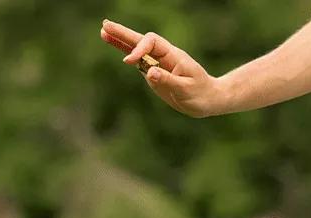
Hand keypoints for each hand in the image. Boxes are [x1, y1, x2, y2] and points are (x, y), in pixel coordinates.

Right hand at [100, 19, 224, 117]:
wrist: (207, 100)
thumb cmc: (200, 94)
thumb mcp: (186, 89)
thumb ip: (168, 80)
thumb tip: (149, 72)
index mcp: (173, 56)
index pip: (152, 44)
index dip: (139, 49)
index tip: (129, 61)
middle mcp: (164, 56)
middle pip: (141, 40)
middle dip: (124, 34)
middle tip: (105, 25)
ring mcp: (157, 64)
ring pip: (137, 48)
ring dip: (120, 40)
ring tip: (103, 32)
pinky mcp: (153, 73)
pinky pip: (136, 61)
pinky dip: (125, 52)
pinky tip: (113, 44)